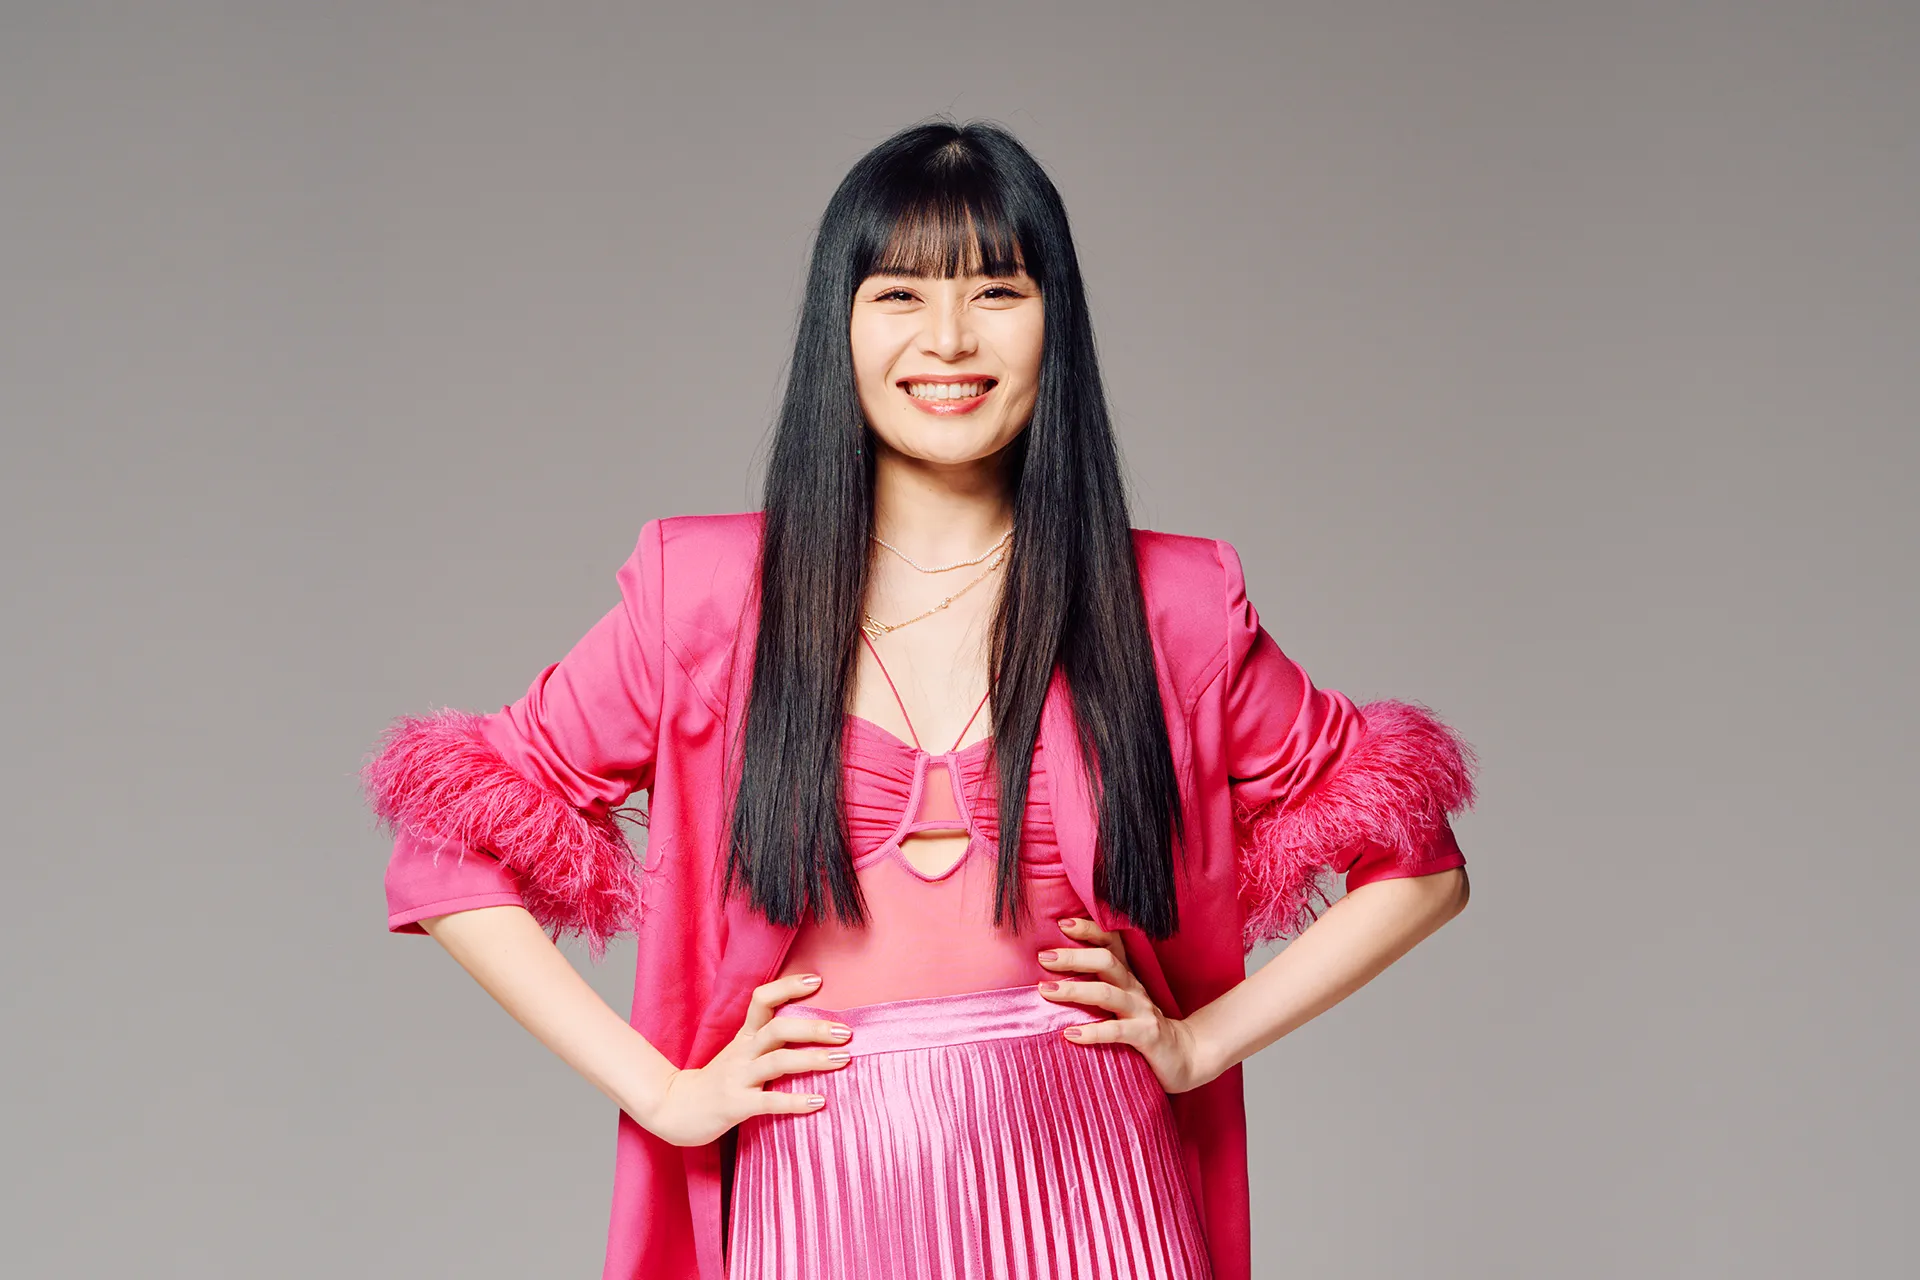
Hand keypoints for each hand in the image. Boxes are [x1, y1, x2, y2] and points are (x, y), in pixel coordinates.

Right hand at [636, 972, 853, 1147]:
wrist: (673, 1109)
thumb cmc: (716, 1081)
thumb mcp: (739, 1053)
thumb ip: (766, 1041)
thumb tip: (810, 1029)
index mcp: (744, 1036)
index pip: (762, 999)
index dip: (788, 986)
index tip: (817, 981)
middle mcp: (741, 1052)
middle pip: (778, 1029)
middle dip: (813, 1029)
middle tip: (846, 1032)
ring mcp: (737, 1078)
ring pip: (777, 1062)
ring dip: (813, 1060)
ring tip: (843, 1060)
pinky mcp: (736, 1105)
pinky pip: (769, 1101)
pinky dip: (795, 1101)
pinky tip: (819, 1101)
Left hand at [1037, 917, 1215, 1093]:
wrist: (1183, 1056)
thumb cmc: (1141, 1027)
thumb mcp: (1121, 1001)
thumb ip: (1097, 986)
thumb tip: (1051, 976)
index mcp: (1126, 976)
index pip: (1111, 942)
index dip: (1089, 930)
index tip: (1062, 923)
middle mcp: (1134, 988)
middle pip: (1106, 961)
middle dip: (1074, 957)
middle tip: (1043, 958)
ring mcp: (1142, 1011)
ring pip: (1107, 993)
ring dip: (1075, 990)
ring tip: (1046, 991)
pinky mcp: (1147, 1036)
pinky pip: (1117, 1032)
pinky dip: (1092, 1032)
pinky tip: (1070, 1034)